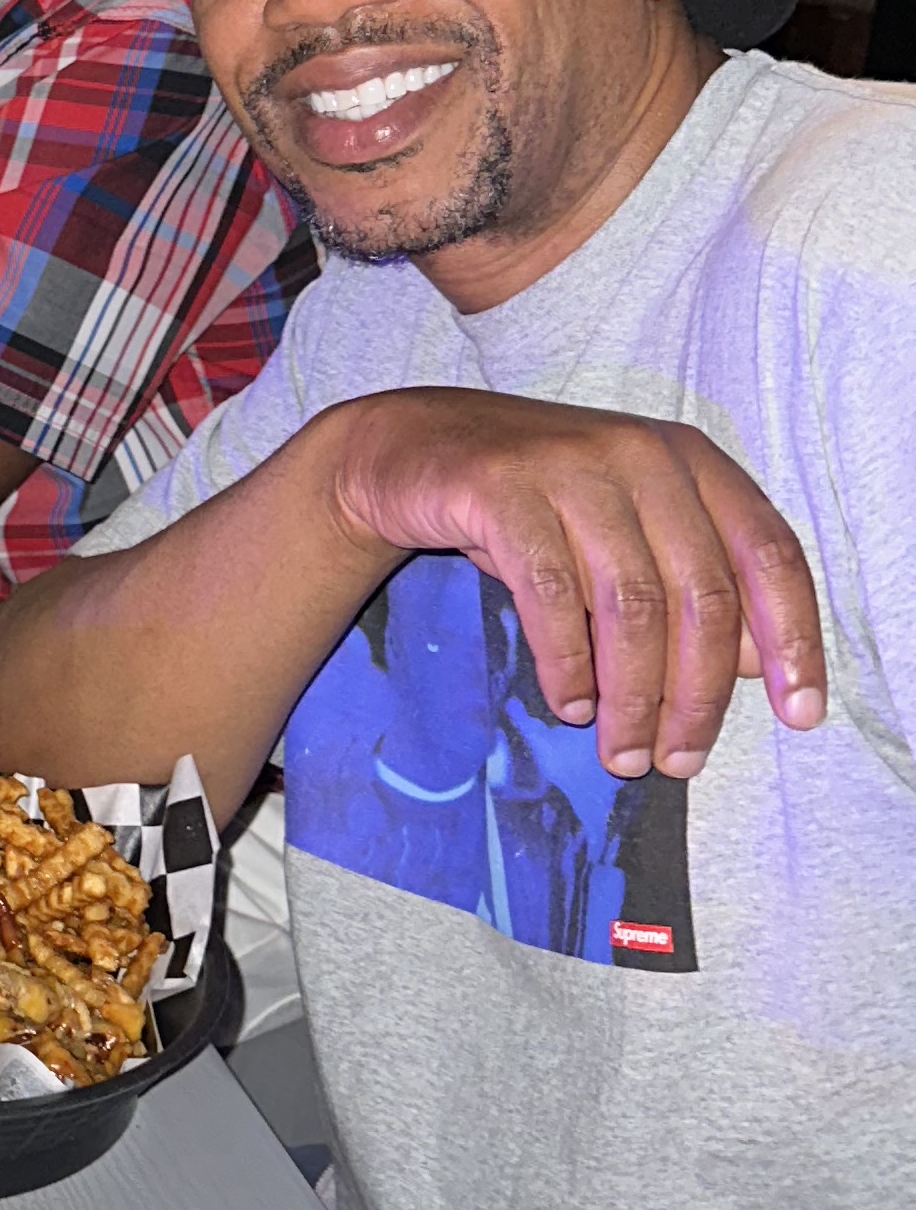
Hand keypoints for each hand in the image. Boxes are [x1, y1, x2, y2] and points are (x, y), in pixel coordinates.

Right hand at [323, 389, 823, 778]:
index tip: (798, 714)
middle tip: (677, 759)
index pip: (770, 554)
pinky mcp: (503, 489)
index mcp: (693, 462)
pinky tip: (570, 704)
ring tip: (621, 752)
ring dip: (632, 696)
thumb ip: (691, 579)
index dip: (793, 638)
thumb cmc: (535, 503)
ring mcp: (572, 467)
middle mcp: (644, 456)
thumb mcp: (626, 530)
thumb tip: (753, 665)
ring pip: (630, 604)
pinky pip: (550, 595)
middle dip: (696, 694)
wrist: (412, 450)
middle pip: (700, 593)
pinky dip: (566, 664)